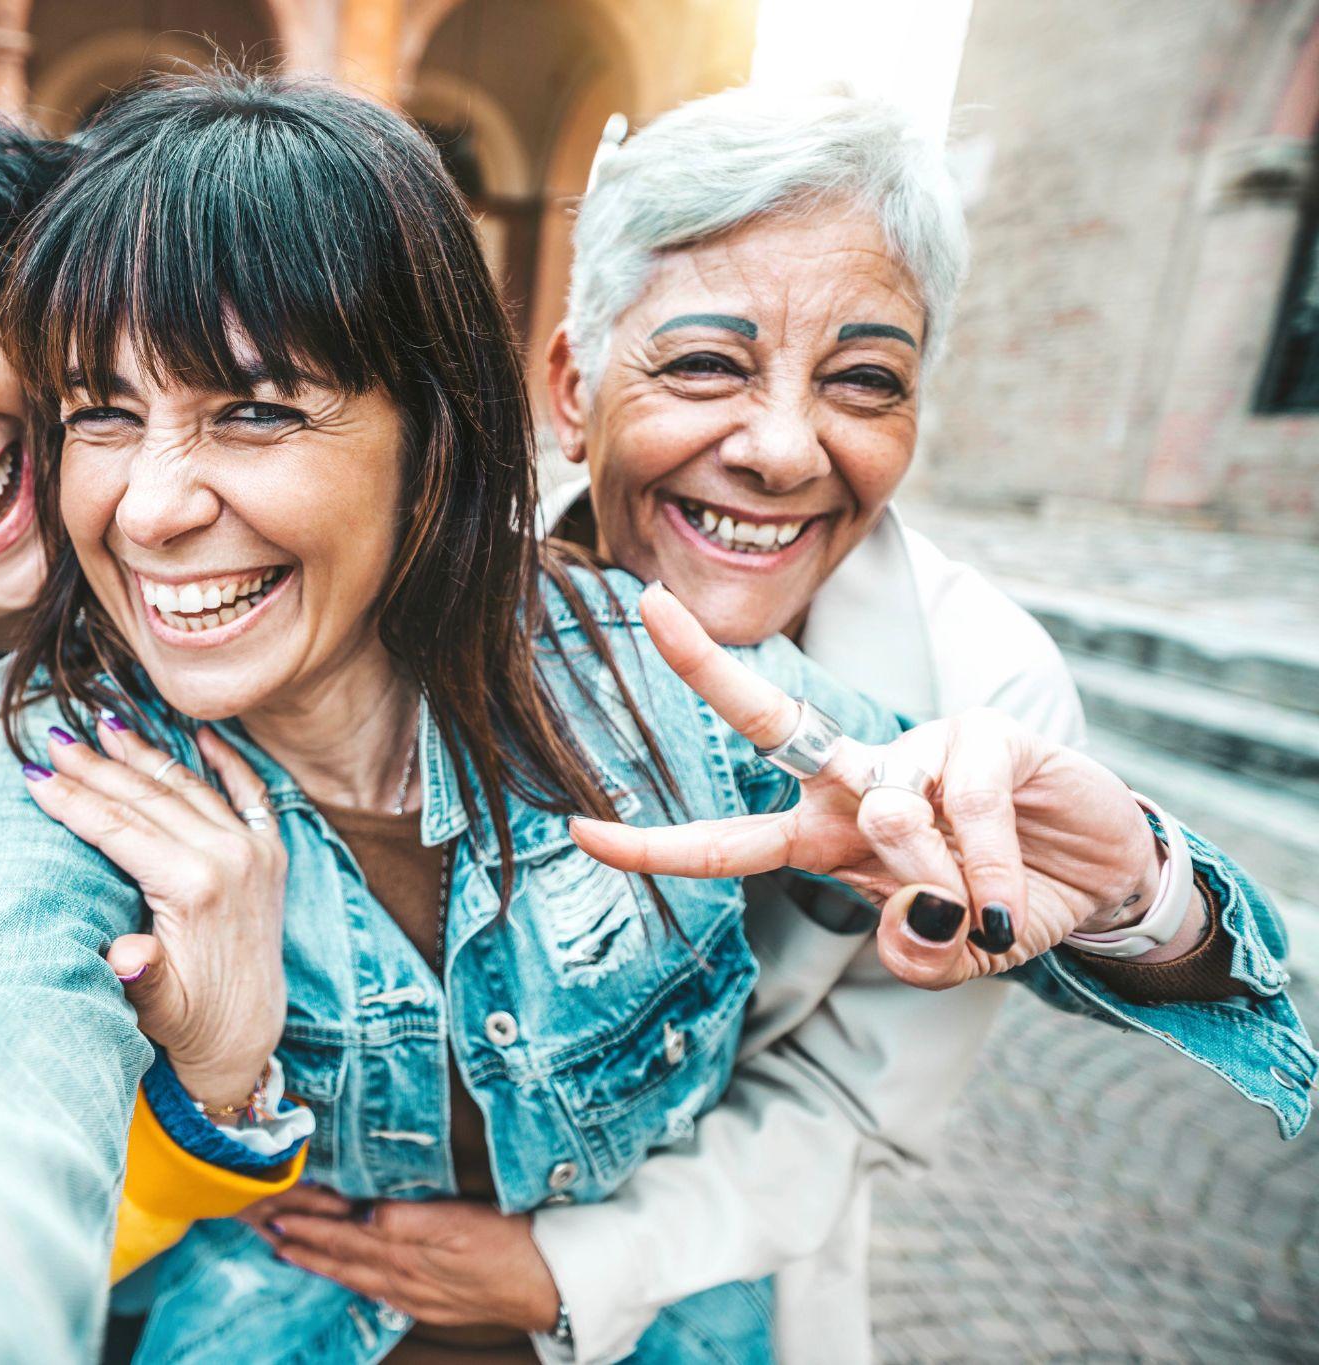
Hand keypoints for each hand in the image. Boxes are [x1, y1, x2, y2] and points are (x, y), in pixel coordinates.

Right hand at [25, 718, 286, 1106]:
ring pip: (187, 786)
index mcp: (194, 886)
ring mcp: (255, 849)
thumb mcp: (158, 1005)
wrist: (247, 1034)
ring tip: (104, 725)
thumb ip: (142, 975)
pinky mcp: (271, 853)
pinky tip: (200, 736)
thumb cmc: (190, 1020)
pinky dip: (225, 760)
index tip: (33, 775)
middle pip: (147, 797)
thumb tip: (126, 955)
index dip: (71, 800)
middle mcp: (229, 856)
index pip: (118, 827)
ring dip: (143, 754)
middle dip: (95, 766)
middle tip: (54, 738)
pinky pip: (250, 791)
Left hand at [241, 1187, 560, 1333]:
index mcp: (406, 1253)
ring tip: (293, 1254)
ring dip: (322, 1265)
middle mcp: (403, 1278)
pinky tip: (348, 1279)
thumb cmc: (510, 1245)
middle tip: (270, 1232)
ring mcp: (416, 1295)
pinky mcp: (432, 1302)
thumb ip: (409, 1219)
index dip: (310, 1226)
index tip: (278, 1214)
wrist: (547, 1287)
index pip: (344, 1236)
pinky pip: (379, 1292)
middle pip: (343, 1259)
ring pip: (356, 1278)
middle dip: (305, 1246)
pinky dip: (354, 1282)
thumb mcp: (461, 1222)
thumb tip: (365, 1213)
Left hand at [570, 584, 1170, 988]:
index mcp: (827, 835)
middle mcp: (860, 780)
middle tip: (649, 605)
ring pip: (883, 812)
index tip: (580, 831)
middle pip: (771, 723)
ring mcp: (922, 748)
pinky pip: (964, 806)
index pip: (728, 841)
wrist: (1101, 878)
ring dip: (929, 877)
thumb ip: (922, 956)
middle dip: (706, 667)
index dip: (656, 845)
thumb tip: (913, 922)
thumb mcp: (955, 955)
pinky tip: (1008, 889)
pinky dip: (986, 864)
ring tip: (980, 909)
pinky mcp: (987, 734)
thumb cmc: (1002, 903)